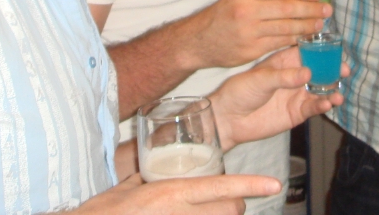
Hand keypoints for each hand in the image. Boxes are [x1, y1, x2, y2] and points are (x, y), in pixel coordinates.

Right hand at [73, 171, 281, 213]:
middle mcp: (181, 211)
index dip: (252, 185)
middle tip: (228, 202)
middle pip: (231, 208)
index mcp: (173, 191)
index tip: (274, 185)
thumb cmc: (103, 212)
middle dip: (235, 204)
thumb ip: (146, 177)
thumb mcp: (128, 188)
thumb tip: (154, 169)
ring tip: (213, 210)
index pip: (222, 186)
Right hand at [188, 0, 331, 69]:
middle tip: (328, 10)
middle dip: (311, 10)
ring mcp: (249, 32)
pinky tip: (305, 38)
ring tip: (321, 24)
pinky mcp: (251, 50)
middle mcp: (247, 11)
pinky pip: (279, 43)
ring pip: (286, 27)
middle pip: (287, 9)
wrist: (198, 40)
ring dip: (307, 26)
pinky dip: (295, 40)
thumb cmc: (223, 15)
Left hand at [211, 46, 347, 150]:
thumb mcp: (260, 79)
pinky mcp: (296, 112)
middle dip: (333, 69)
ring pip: (320, 89)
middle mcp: (293, 75)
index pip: (307, 51)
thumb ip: (284, 77)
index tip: (336, 49)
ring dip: (331, 89)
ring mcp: (296, 94)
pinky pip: (313, 107)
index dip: (322, 49)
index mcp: (284, 61)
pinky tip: (328, 103)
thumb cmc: (240, 91)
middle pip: (319, 70)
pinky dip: (323, 105)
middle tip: (344, 70)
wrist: (228, 118)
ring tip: (338, 92)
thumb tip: (308, 73)